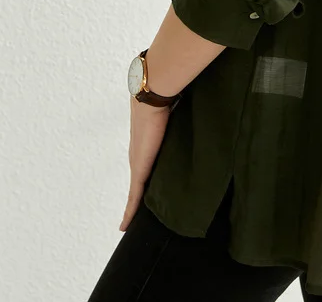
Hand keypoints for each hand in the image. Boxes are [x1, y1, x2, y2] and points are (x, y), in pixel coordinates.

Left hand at [119, 97, 171, 230]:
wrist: (153, 95)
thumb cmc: (167, 98)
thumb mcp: (176, 114)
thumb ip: (182, 120)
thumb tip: (195, 112)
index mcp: (147, 143)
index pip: (145, 167)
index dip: (145, 180)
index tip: (146, 193)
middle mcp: (138, 155)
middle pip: (138, 183)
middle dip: (138, 198)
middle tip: (139, 215)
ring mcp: (137, 163)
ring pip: (135, 192)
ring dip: (134, 207)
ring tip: (133, 224)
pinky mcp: (139, 169)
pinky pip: (133, 196)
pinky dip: (130, 211)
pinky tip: (125, 225)